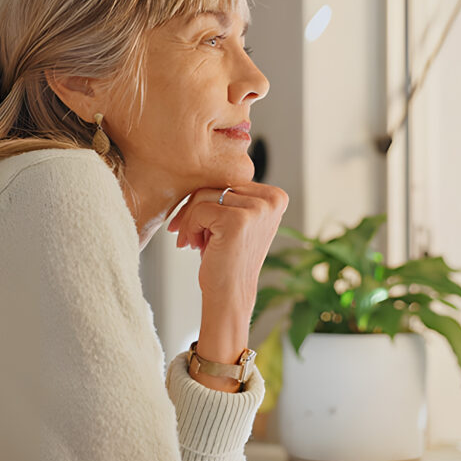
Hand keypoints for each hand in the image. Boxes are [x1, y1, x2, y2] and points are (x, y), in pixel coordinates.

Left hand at [167, 182, 288, 321]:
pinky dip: (190, 228)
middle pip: (215, 184)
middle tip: (186, 235)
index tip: (196, 224)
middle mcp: (272, 199)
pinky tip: (194, 246)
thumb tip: (196, 165)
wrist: (229, 295)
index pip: (228, 180)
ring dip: (190, 220)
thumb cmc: (225, 258)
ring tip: (192, 242)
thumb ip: (228, 194)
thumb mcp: (233, 220)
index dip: (205, 200)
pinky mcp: (238, 220)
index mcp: (275, 196)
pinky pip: (199, 210)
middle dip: (193, 210)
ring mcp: (257, 209)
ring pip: (204, 196)